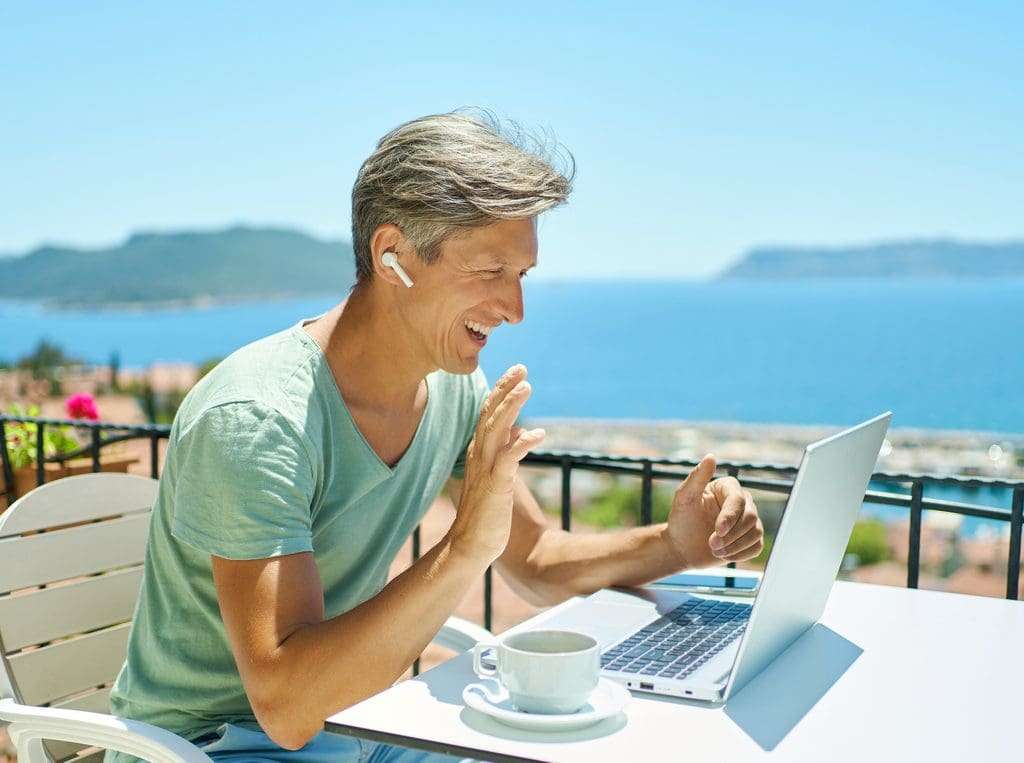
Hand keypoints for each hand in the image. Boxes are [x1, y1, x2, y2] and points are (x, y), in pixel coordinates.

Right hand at [447, 365, 545, 564]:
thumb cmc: (486, 513)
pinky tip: (538, 434)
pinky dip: (522, 444)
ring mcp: (486, 470)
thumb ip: (505, 453)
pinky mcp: (496, 487)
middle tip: (522, 368)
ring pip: (496, 430)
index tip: (515, 373)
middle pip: (490, 414)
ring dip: (511, 407)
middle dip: (505, 389)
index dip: (500, 391)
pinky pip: (508, 459)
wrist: (471, 545)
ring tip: (527, 387)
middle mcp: (479, 456)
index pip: (487, 413)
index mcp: (479, 452)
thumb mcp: (498, 477)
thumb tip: (517, 432)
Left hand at [664, 455, 762, 568]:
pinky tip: (724, 555)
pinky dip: (740, 554)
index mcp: (728, 487)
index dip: (730, 517)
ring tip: (714, 550)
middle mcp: (742, 501)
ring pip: (756, 533)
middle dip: (731, 535)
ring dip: (734, 546)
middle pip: (751, 517)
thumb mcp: (684, 498)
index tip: (717, 531)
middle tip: (712, 544)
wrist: (682, 546)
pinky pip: (757, 547)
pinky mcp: (751, 538)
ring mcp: (748, 520)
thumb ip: (697, 477)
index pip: (738, 500)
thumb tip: (710, 456)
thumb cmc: (681, 520)